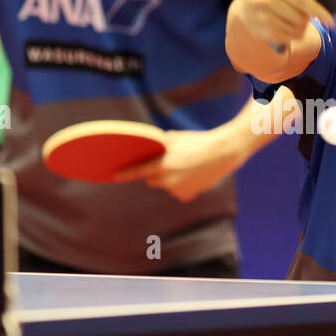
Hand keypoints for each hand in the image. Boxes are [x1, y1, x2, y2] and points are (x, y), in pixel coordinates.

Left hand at [111, 128, 245, 201]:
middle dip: (155, 174)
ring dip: (170, 179)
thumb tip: (149, 148)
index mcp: (163, 164)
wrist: (223, 152)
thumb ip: (159, 145)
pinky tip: (194, 175)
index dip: (124, 174)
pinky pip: (178, 191)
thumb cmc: (198, 141)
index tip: (112, 176)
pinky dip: (182, 185)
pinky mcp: (186, 196)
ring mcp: (177, 190)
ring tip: (187, 167)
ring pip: (166, 186)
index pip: (138, 171)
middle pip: (151, 181)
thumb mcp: (176, 138)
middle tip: (169, 163)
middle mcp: (168, 180)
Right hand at [229, 0, 332, 50]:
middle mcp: (262, 0)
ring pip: (293, 30)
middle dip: (307, 19)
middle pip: (298, 18)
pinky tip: (288, 28)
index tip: (331, 21)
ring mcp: (258, 17)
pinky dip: (292, 35)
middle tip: (305, 15)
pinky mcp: (258, 31)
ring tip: (297, 21)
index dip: (318, 11)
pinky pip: (285, 38)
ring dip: (301, 28)